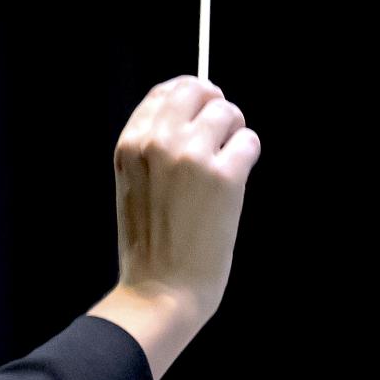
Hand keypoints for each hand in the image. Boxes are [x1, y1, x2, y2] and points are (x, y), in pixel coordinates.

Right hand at [111, 78, 258, 323]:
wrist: (161, 289)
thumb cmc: (150, 242)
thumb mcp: (133, 183)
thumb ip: (153, 146)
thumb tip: (194, 109)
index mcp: (130, 144)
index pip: (163, 92)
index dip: (189, 93)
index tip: (204, 103)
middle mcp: (158, 142)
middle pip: (196, 89)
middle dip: (215, 104)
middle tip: (224, 128)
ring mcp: (192, 156)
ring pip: (227, 112)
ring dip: (235, 131)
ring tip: (228, 160)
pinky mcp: (224, 176)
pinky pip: (249, 141)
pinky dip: (248, 155)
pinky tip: (238, 177)